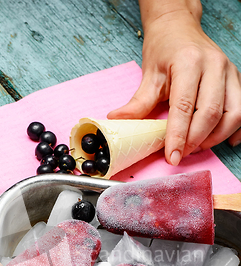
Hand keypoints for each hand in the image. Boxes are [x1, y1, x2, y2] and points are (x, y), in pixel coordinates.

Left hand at [108, 9, 240, 164]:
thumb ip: (137, 103)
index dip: (178, 136)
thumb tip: (117, 121)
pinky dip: (233, 129)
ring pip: (233, 114)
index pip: (184, 107)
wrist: (179, 28)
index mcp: (188, 63)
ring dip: (215, 138)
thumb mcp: (149, 75)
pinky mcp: (236, 79)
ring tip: (196, 147)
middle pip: (211, 114)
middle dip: (196, 141)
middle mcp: (214, 66)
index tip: (172, 156)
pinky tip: (221, 140)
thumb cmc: (164, 49)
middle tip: (181, 154)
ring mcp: (229, 72)